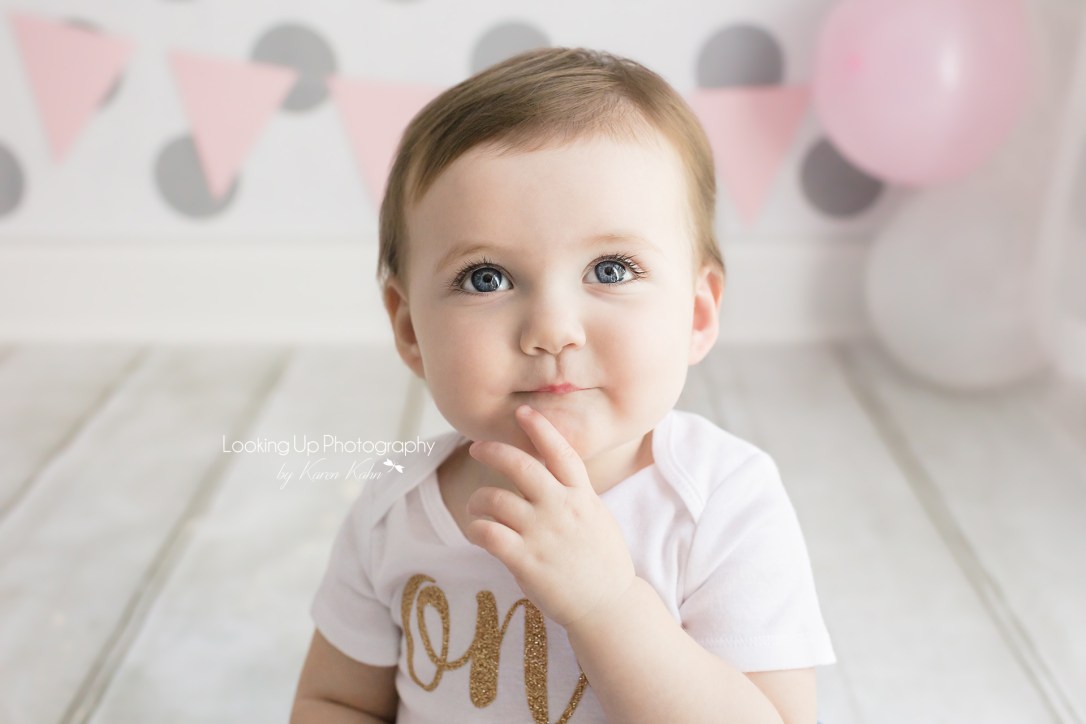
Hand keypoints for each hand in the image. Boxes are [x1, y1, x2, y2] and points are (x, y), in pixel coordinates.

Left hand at [464, 404, 636, 629]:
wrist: (608, 606)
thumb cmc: (603, 562)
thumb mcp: (597, 517)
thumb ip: (576, 494)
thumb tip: (554, 475)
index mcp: (581, 496)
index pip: (561, 452)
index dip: (540, 428)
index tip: (523, 412)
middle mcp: (561, 509)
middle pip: (520, 465)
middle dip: (493, 450)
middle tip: (478, 448)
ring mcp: (542, 534)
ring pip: (495, 499)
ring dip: (478, 499)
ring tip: (475, 506)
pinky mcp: (525, 560)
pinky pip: (488, 533)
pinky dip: (475, 528)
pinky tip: (477, 531)